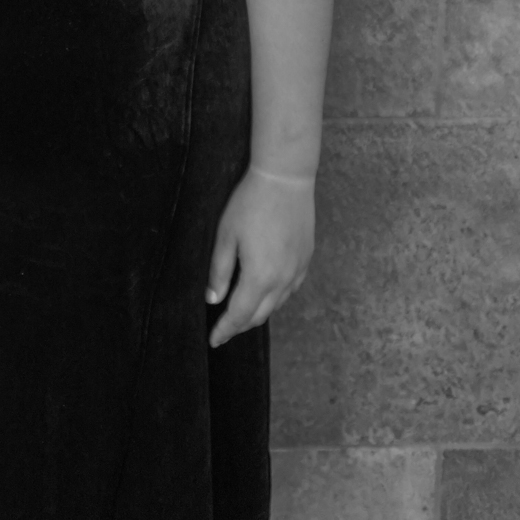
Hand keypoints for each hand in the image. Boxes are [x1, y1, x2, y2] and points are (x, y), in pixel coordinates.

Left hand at [205, 166, 314, 346]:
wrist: (285, 178)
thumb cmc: (250, 203)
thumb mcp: (226, 235)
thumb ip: (219, 271)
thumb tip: (213, 299)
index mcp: (259, 277)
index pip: (239, 315)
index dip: (225, 330)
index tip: (214, 341)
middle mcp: (283, 280)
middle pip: (260, 315)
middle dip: (240, 325)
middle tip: (224, 328)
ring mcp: (298, 270)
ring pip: (277, 304)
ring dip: (258, 311)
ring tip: (242, 312)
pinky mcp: (306, 258)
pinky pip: (290, 288)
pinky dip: (275, 297)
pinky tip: (266, 291)